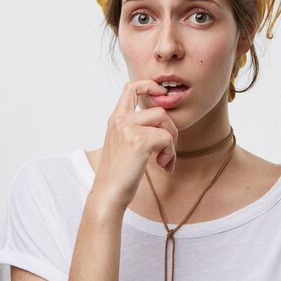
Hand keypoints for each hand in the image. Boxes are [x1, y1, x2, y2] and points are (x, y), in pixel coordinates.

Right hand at [91, 80, 177, 210]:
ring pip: (165, 122)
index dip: (149, 85)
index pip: (130, 87)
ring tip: (164, 159)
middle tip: (167, 149)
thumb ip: (136, 129)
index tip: (162, 93)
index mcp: (116, 119)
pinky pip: (167, 139)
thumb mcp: (123, 144)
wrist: (108, 194)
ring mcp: (128, 129)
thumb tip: (164, 123)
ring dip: (171, 143)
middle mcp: (120, 120)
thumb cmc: (119, 174)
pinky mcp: (138, 141)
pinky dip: (170, 153)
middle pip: (159, 110)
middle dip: (170, 129)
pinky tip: (163, 165)